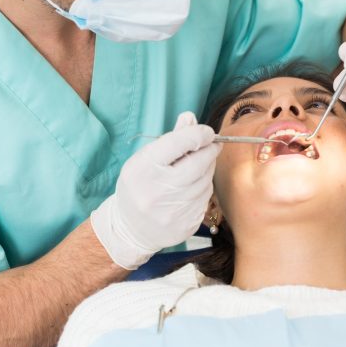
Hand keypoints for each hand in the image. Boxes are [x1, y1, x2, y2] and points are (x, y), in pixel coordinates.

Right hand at [91, 112, 218, 269]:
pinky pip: (205, 199)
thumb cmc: (139, 187)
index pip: (180, 142)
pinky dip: (203, 189)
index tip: (207, 131)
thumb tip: (190, 118)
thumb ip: (170, 139)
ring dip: (207, 170)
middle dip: (210, 150)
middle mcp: (158, 191)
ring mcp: (174, 211)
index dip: (199, 133)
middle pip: (199, 163)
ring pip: (205, 181)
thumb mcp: (145, 160)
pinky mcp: (187, 224)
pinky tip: (192, 188)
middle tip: (213, 144)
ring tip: (198, 167)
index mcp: (144, 169)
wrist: (132, 229)